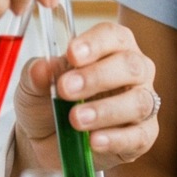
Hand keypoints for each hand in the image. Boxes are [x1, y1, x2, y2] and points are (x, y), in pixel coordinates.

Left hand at [12, 21, 158, 171]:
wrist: (46, 141)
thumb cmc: (47, 101)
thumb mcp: (33, 86)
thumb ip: (36, 74)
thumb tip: (42, 68)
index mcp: (111, 47)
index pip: (113, 36)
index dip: (95, 43)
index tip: (72, 54)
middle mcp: (133, 72)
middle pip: (130, 66)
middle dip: (97, 77)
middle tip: (66, 89)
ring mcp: (141, 103)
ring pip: (138, 102)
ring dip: (105, 110)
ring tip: (76, 119)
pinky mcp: (143, 135)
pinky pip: (139, 136)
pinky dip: (117, 139)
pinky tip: (95, 141)